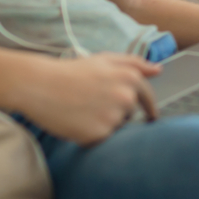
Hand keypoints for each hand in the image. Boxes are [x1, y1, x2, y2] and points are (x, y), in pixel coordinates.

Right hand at [10, 52, 160, 145]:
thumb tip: (158, 70)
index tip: (151, 117)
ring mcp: (113, 117)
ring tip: (81, 110)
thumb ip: (134, 63)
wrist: (40, 85)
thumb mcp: (104, 60)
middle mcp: (126, 98)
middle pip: (129, 114)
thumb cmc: (72, 71)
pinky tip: (76, 121)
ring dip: (103, 123)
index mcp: (130, 78)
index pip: (148, 98)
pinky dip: (90, 134)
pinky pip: (100, 139)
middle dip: (116, 111)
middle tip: (91, 103)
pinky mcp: (98, 135)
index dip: (149, 107)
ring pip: (115, 128)